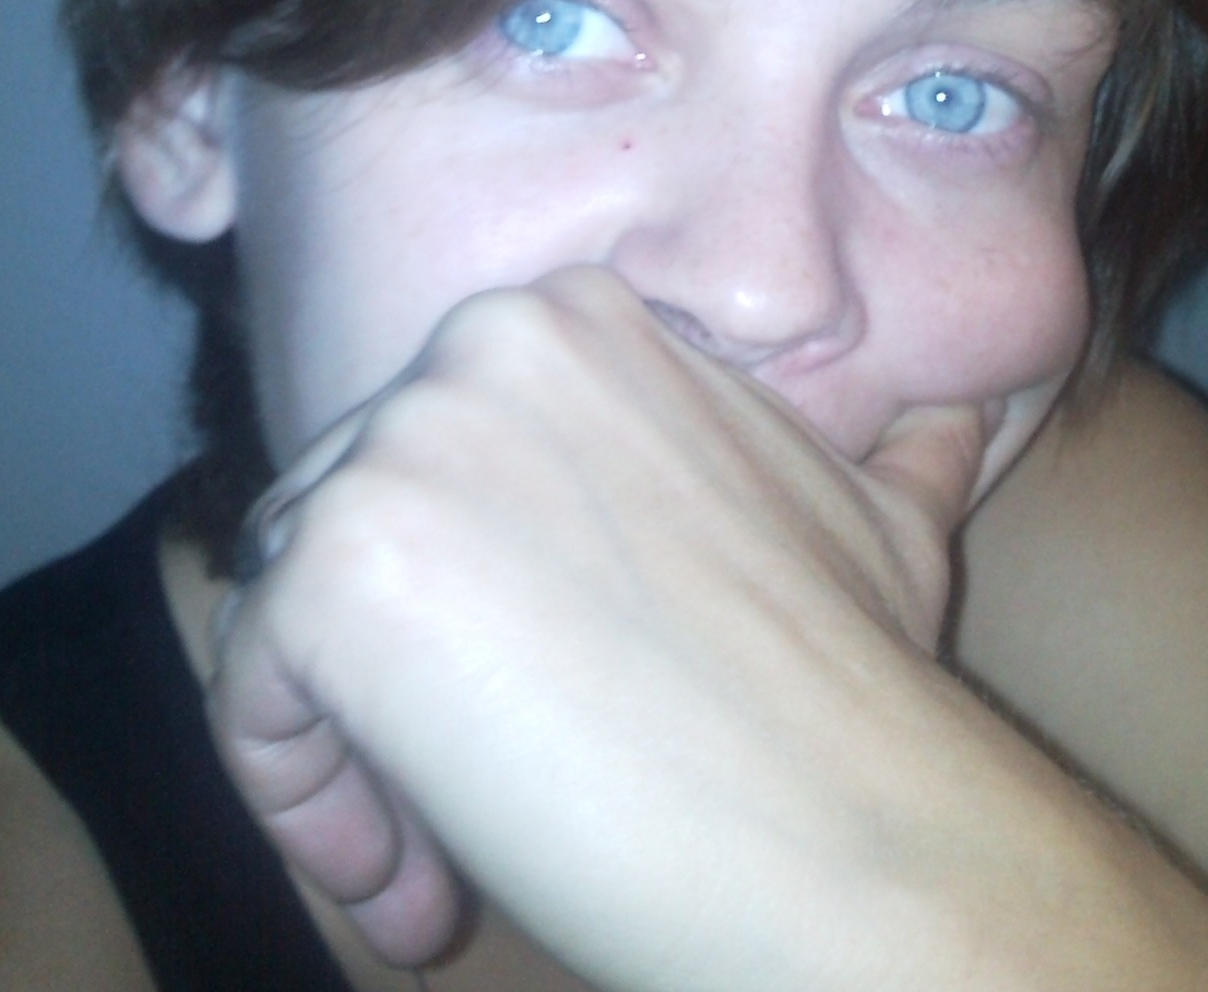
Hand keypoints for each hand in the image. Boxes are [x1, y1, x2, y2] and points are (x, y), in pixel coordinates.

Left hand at [207, 266, 985, 983]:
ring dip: (356, 747)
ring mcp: (401, 446)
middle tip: (489, 798)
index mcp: (576, 318)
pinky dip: (305, 804)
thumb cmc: (864, 682)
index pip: (442, 453)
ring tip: (449, 860)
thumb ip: (884, 449)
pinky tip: (410, 888)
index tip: (540, 709)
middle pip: (357, 518)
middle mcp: (477, 345)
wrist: (855, 826)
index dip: (472, 590)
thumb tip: (954, 415)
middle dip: (406, 669)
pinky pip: (253, 698)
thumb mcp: (878, 520)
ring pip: (295, 607)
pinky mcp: (333, 569)